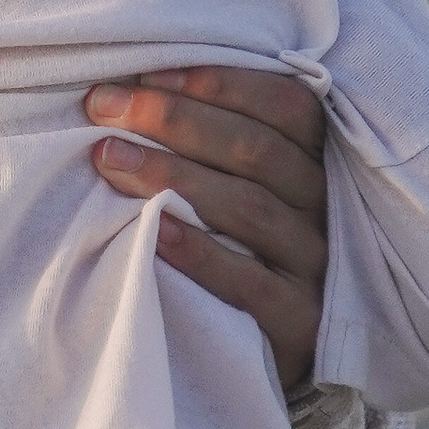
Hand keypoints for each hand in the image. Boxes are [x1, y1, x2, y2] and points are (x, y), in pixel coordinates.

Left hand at [86, 65, 328, 387]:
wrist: (264, 353)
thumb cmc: (238, 250)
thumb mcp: (239, 187)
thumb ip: (215, 141)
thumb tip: (131, 88)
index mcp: (316, 162)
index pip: (284, 105)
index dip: (217, 83)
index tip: (142, 75)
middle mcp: (324, 207)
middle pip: (258, 150)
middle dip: (175, 119)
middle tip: (104, 107)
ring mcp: (315, 266)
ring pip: (251, 208)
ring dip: (173, 175)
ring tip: (109, 158)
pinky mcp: (299, 323)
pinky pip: (250, 283)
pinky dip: (201, 254)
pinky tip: (155, 230)